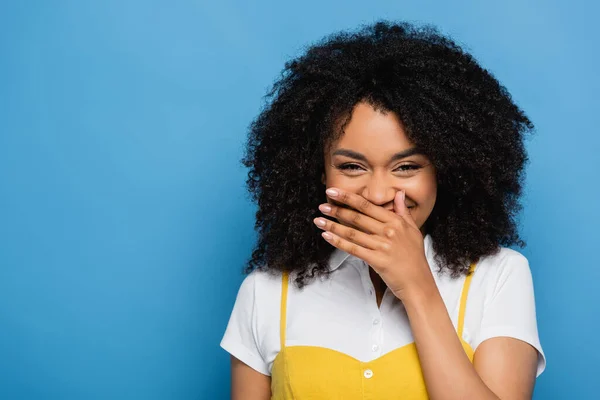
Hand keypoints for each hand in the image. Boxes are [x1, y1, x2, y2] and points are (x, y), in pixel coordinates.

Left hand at [313, 187, 434, 300]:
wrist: (417, 282)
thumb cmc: (414, 257)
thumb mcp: (413, 230)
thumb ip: (403, 211)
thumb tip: (399, 193)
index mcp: (395, 221)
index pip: (367, 205)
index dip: (348, 197)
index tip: (334, 191)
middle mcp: (388, 231)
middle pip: (357, 217)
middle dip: (337, 210)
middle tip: (322, 205)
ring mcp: (382, 246)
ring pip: (352, 232)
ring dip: (332, 226)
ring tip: (318, 220)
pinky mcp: (376, 260)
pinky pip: (353, 249)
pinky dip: (338, 242)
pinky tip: (326, 236)